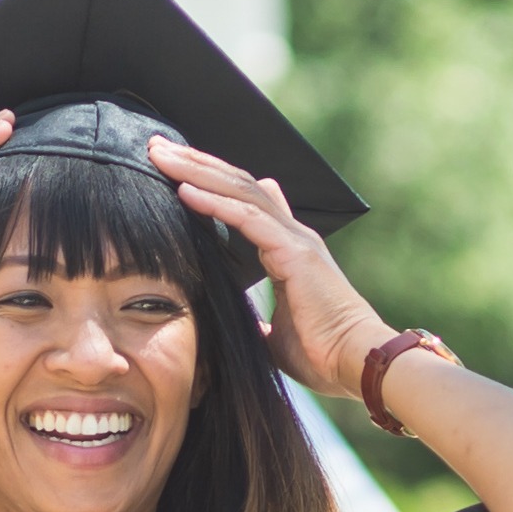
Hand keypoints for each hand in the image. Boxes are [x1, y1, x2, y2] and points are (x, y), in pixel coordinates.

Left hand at [151, 137, 396, 401]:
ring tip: (161, 155)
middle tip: (156, 147)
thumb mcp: (275, 335)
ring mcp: (295, 240)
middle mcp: (291, 235)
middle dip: (195, 164)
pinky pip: (248, 218)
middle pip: (237, 185)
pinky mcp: (295, 253)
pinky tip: (185, 190)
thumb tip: (242, 323)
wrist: (356, 364)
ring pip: (240, 191)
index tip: (171, 173)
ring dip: (198, 171)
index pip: (241, 202)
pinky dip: (215, 203)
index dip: (208, 182)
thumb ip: (257, 320)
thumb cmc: (321, 355)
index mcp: (286, 249)